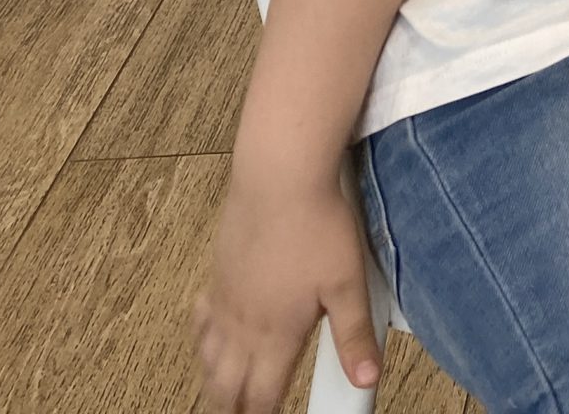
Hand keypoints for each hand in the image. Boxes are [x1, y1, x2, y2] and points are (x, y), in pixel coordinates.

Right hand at [194, 167, 382, 413]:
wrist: (279, 178)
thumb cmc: (317, 226)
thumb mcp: (348, 283)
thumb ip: (355, 335)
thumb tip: (367, 377)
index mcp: (276, 334)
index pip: (261, 395)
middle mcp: (243, 324)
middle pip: (225, 383)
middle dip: (231, 405)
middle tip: (240, 412)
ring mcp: (225, 298)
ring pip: (207, 355)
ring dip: (214, 378)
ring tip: (223, 389)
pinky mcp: (218, 273)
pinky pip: (201, 318)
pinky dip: (203, 338)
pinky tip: (210, 336)